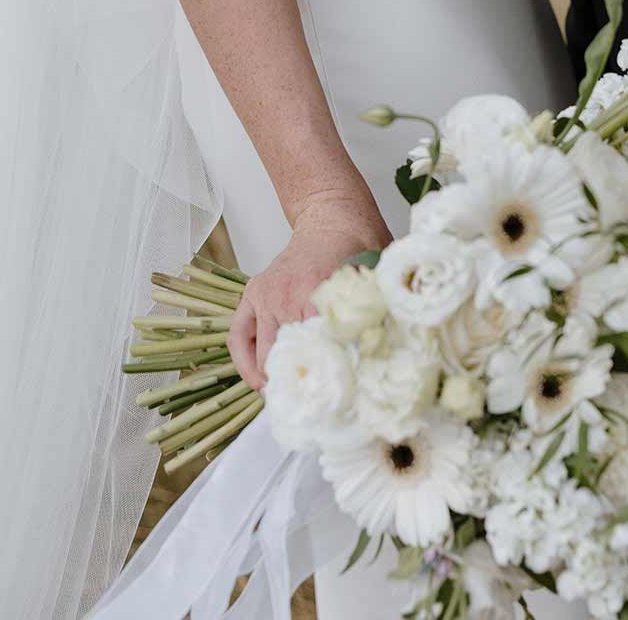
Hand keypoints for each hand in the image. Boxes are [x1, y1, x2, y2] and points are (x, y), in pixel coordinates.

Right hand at [227, 191, 390, 389]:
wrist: (332, 214)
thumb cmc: (360, 245)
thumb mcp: (378, 279)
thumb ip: (380, 313)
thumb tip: (389, 357)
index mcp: (316, 292)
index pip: (318, 352)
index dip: (330, 381)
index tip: (343, 404)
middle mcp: (285, 296)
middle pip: (287, 358)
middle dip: (301, 387)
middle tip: (319, 412)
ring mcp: (265, 296)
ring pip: (261, 354)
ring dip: (274, 380)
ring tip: (292, 401)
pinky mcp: (254, 294)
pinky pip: (238, 337)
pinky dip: (245, 364)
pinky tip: (260, 383)